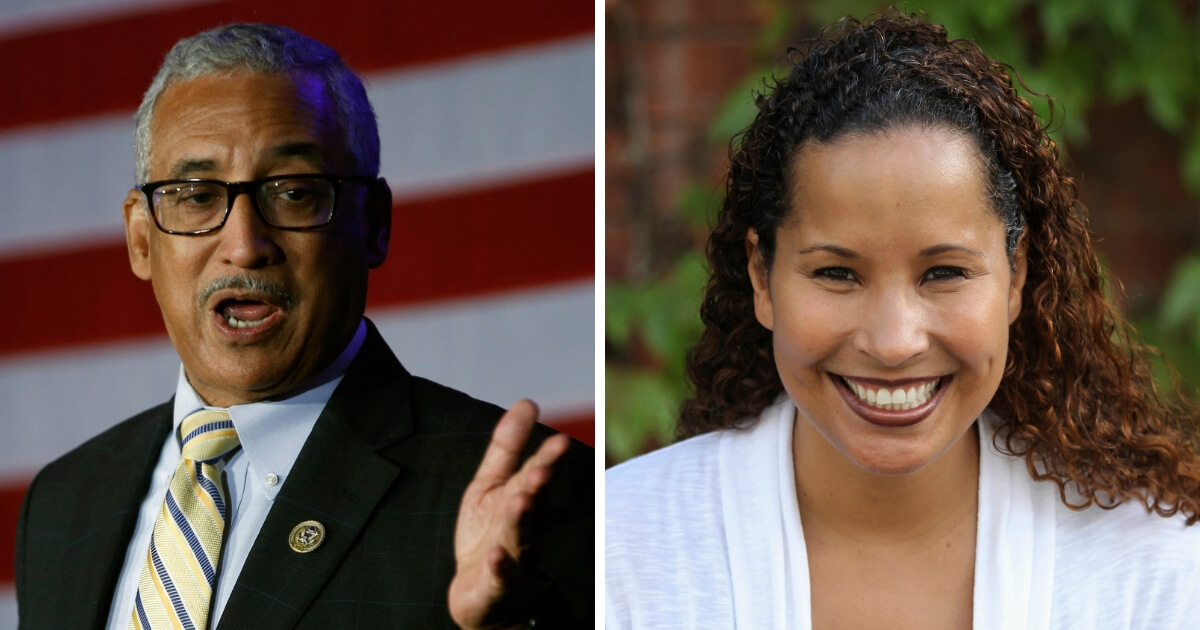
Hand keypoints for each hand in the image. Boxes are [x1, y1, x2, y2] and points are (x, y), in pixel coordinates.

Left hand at [448, 399, 569, 629]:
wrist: (486, 594)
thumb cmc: (491, 532)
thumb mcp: (491, 483)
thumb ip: (508, 446)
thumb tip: (528, 401)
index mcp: (524, 498)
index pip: (535, 474)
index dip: (546, 459)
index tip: (559, 441)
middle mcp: (523, 526)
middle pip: (530, 504)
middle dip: (536, 487)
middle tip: (540, 470)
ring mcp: (512, 556)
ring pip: (518, 536)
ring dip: (520, 519)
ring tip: (520, 500)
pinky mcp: (496, 584)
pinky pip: (500, 576)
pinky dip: (500, 567)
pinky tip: (495, 556)